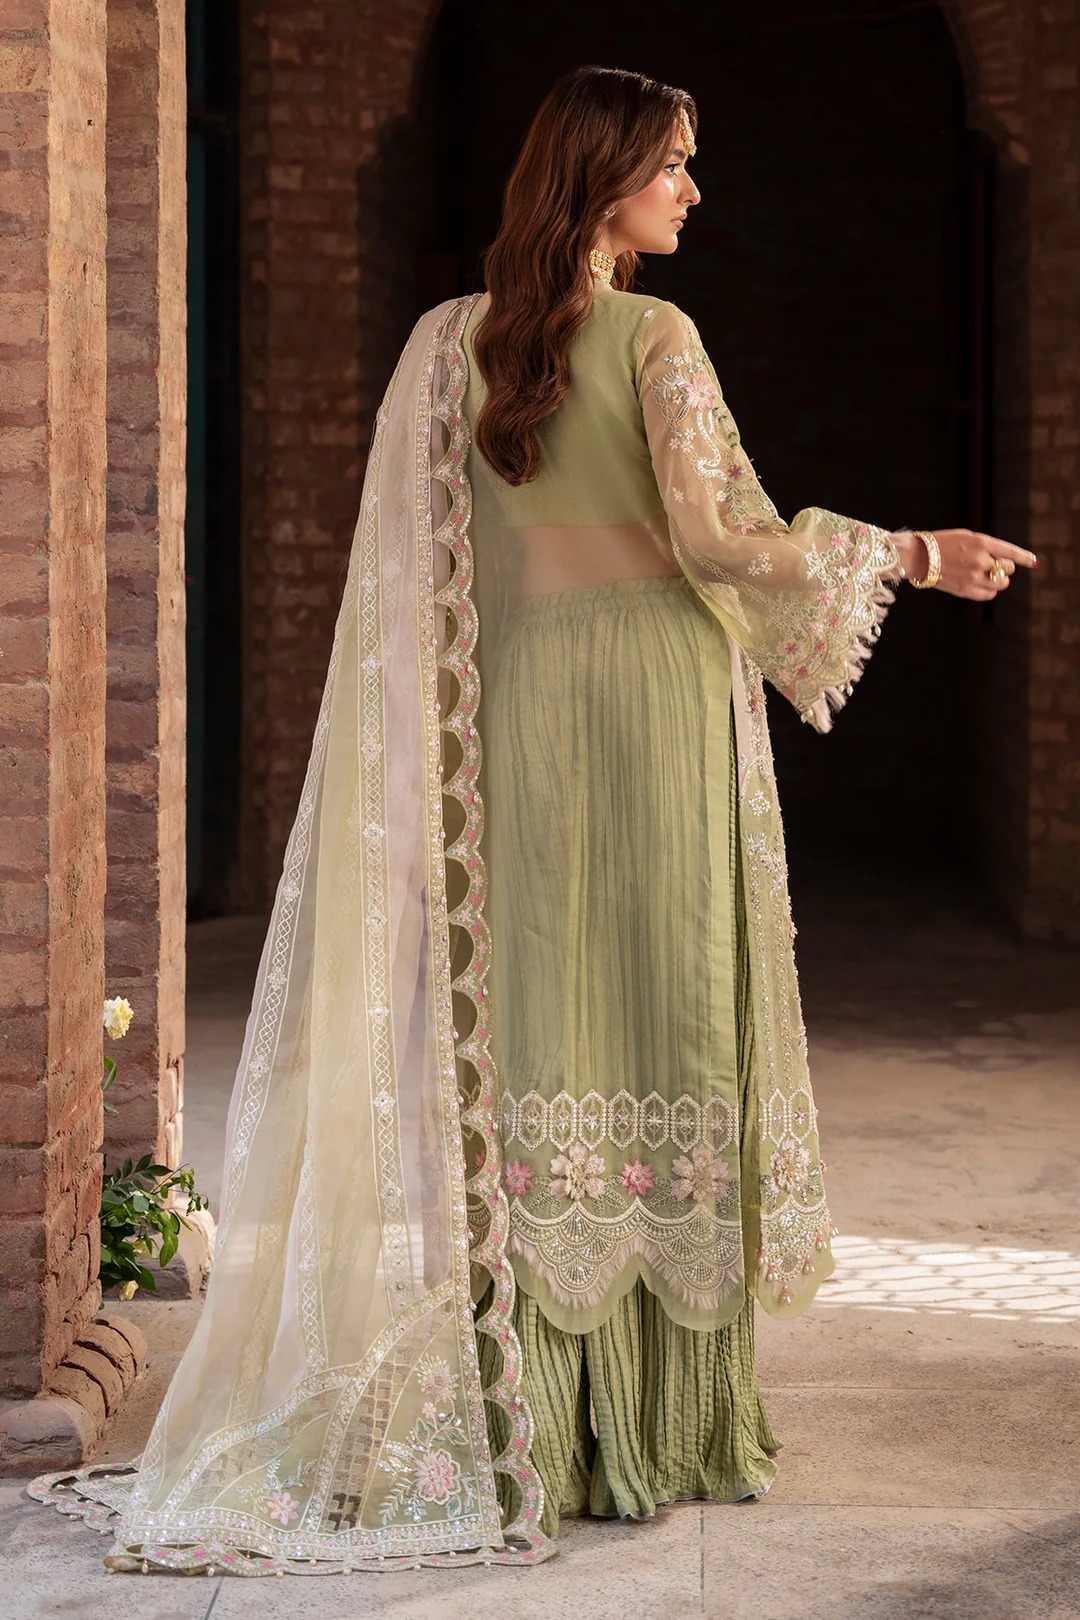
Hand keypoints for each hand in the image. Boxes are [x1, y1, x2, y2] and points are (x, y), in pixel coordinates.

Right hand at [894, 529, 1037, 599]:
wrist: (918, 557)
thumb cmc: (942, 544)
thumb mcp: (967, 537)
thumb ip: (987, 547)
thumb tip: (1005, 563)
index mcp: (981, 542)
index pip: (1011, 552)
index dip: (1025, 557)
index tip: (1034, 562)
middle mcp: (980, 560)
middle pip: (1008, 569)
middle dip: (1004, 567)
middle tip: (993, 565)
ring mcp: (973, 577)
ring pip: (1000, 584)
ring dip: (998, 580)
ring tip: (987, 576)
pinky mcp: (965, 590)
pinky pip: (988, 595)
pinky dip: (989, 591)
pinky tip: (980, 585)